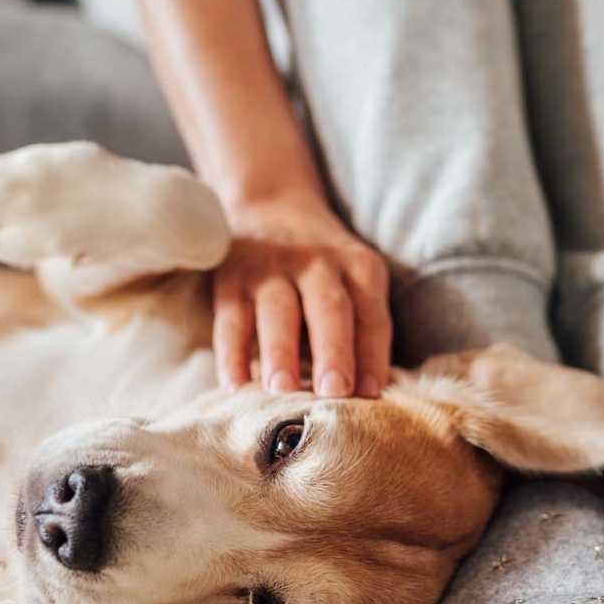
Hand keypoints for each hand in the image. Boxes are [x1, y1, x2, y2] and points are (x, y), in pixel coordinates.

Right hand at [213, 192, 391, 397]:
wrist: (272, 208)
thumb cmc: (325, 271)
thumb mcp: (354, 282)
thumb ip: (361, 330)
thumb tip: (366, 395)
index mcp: (360, 268)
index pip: (372, 316)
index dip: (373, 356)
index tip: (371, 394)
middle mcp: (318, 264)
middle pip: (328, 308)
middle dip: (333, 350)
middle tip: (334, 391)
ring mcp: (272, 269)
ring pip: (277, 312)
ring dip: (280, 352)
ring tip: (281, 390)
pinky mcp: (231, 279)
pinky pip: (231, 320)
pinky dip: (231, 355)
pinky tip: (235, 386)